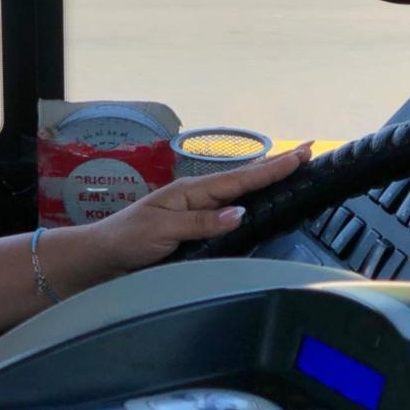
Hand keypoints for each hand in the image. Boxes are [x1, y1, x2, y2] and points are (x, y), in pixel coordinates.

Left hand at [88, 142, 314, 275]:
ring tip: (293, 167)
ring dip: (266, 181)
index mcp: (192, 192)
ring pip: (239, 194)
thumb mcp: (162, 230)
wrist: (101, 258)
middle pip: (245, 180)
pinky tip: (260, 203)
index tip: (301, 154)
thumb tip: (240, 213)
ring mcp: (197, 213)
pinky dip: (249, 202)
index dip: (272, 168)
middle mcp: (198, 199)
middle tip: (309, 151)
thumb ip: (201, 223)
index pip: (240, 179)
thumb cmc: (127, 240)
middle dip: (277, 165)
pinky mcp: (194, 231)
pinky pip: (229, 213)